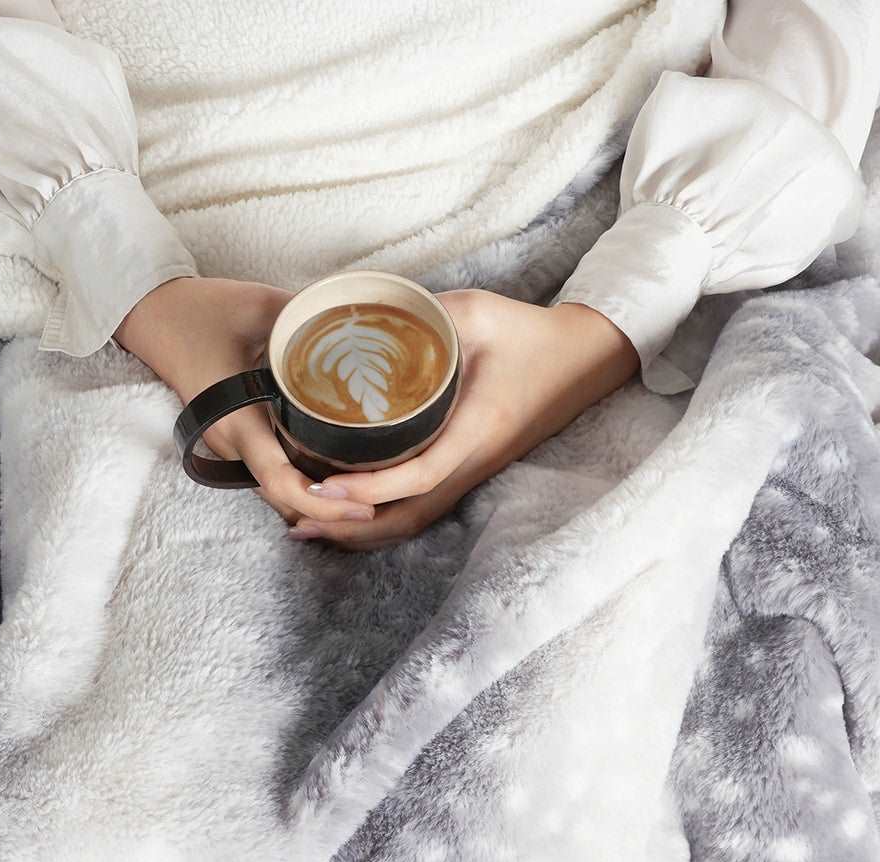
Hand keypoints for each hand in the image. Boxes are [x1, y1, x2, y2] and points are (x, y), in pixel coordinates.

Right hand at [113, 275, 379, 532]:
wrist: (157, 316)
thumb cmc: (204, 310)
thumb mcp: (262, 307)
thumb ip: (313, 323)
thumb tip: (368, 329)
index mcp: (236, 420)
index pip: (281, 482)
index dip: (324, 503)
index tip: (366, 507)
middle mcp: (233, 445)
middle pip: (288, 501)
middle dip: (334, 514)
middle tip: (388, 507)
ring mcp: (233, 448)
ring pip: (282, 494)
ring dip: (323, 504)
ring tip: (375, 500)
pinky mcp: (240, 443)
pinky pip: (277, 476)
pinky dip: (308, 487)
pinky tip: (345, 481)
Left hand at [288, 291, 641, 550]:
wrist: (583, 359)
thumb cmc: (532, 334)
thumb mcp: (477, 312)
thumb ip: (424, 316)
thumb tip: (361, 318)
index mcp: (477, 428)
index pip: (419, 475)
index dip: (369, 489)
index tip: (323, 486)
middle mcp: (475, 462)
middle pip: (409, 517)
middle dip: (352, 527)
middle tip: (295, 517)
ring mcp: (475, 472)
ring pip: (415, 520)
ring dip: (363, 531)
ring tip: (309, 526)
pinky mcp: (471, 470)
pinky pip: (422, 507)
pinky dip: (382, 517)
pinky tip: (349, 513)